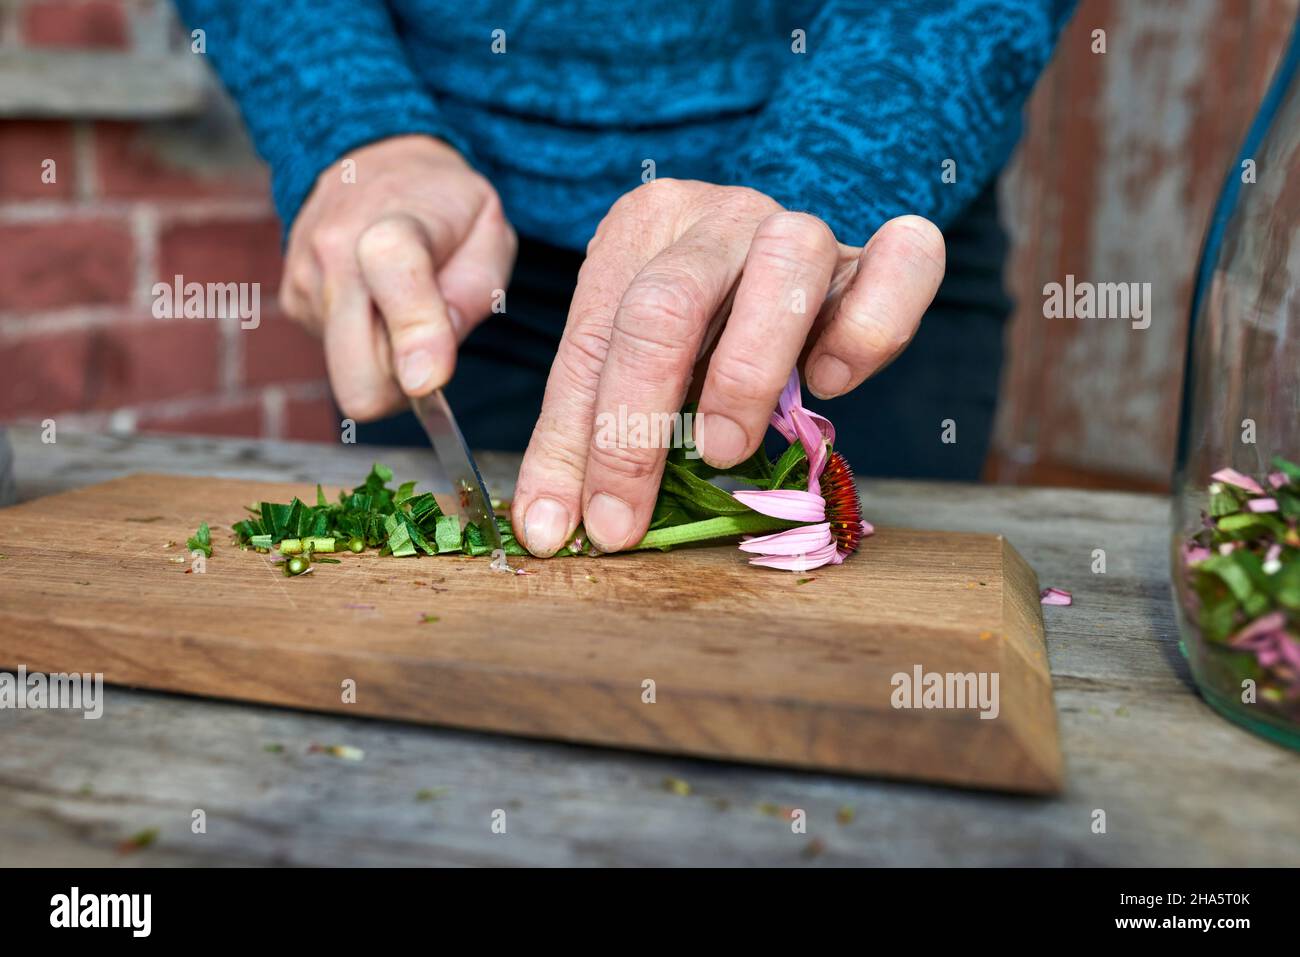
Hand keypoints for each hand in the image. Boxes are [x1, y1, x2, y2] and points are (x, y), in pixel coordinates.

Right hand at [280, 135, 516, 419]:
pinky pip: (336, 359)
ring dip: (386, 360)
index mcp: (392, 227)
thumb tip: (426, 370)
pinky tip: (377, 302)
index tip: (431, 379)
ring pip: (349, 377)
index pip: (395, 288)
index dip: (418, 342)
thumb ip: (470, 301)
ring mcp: (305, 282)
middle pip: (359, 381)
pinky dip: (365, 344)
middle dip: (402, 387)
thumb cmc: (447, 208)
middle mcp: (334, 255)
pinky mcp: (293, 303)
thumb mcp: (489, 238)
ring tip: (404, 305)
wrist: (377, 160)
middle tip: (432, 351)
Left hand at [512, 178, 943, 555]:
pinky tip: (833, 379)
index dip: (584, 441)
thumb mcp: (627, 365)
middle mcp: (715, 216)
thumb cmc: (694, 325)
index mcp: (639, 229)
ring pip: (784, 262)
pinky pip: (905, 259)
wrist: (772, 257)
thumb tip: (549, 531)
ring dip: (747, 370)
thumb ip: (584, 433)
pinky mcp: (872, 256)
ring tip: (726, 447)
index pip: (594, 338)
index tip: (591, 525)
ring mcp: (798, 227)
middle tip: (637, 509)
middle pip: (668, 302)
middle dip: (640, 420)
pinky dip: (873, 325)